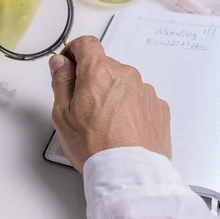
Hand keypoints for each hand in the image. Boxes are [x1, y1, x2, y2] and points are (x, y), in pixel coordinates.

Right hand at [49, 36, 171, 172]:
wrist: (129, 174)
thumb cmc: (94, 146)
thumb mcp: (63, 114)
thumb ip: (61, 81)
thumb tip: (60, 62)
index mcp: (99, 72)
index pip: (87, 44)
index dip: (74, 52)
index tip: (70, 66)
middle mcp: (126, 74)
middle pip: (105, 66)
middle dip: (93, 80)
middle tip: (84, 108)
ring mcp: (145, 90)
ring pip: (123, 83)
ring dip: (113, 94)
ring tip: (106, 124)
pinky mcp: (158, 107)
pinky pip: (139, 99)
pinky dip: (130, 108)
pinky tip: (123, 129)